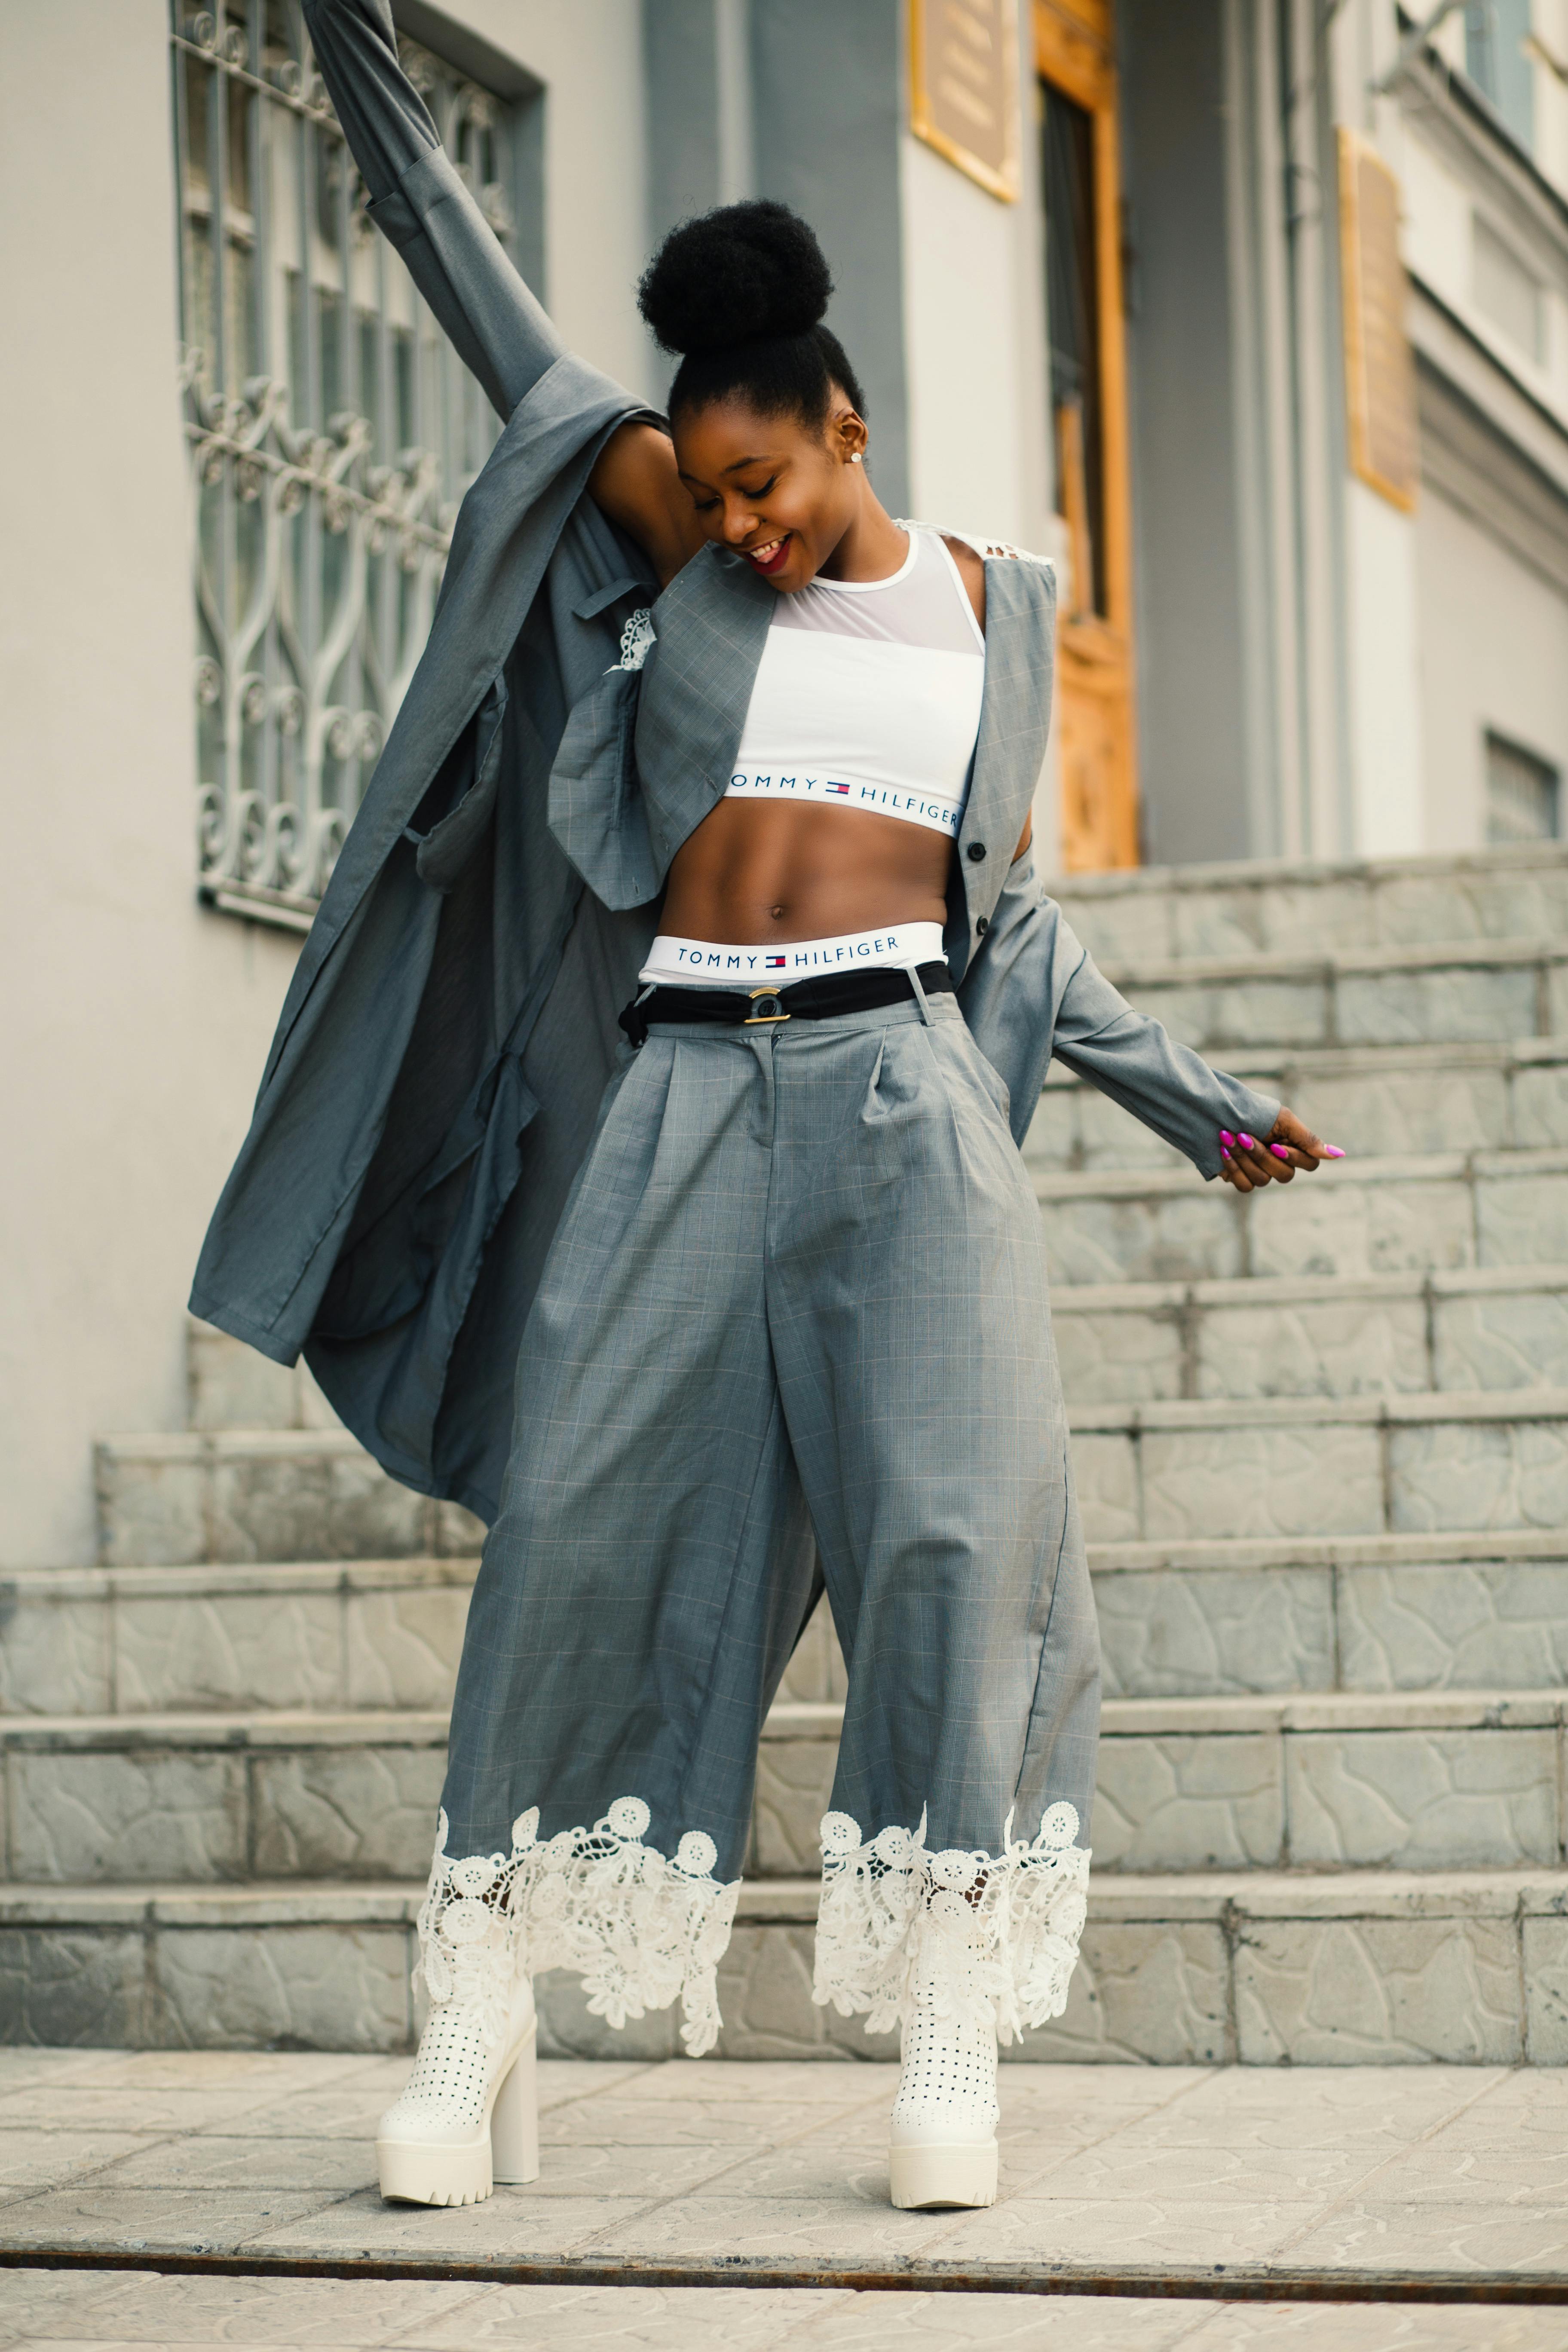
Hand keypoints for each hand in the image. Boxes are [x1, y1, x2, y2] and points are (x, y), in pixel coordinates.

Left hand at [1218, 1108, 1343, 1192]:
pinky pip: (1245, 1186)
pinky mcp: (1243, 1179)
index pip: (1310, 1164)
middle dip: (1262, 1155)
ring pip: (1263, 1180)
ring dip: (1244, 1157)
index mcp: (1295, 1148)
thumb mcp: (1283, 1120)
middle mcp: (1281, 1164)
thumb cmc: (1255, 1112)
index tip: (1276, 1145)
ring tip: (1228, 1137)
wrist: (1219, 1112)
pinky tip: (1224, 1152)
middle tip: (1244, 1135)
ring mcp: (1262, 1173)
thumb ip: (1308, 1139)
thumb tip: (1339, 1155)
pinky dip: (1234, 1168)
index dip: (1294, 1158)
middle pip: (1285, 1175)